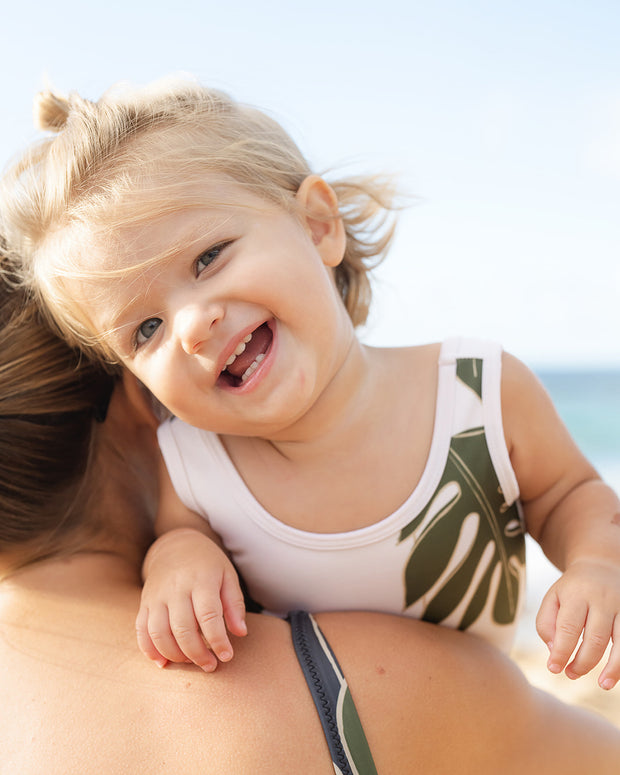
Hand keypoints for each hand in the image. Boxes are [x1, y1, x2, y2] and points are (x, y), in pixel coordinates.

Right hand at [136, 528, 246, 671]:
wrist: (175, 545)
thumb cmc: (207, 564)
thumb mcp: (227, 575)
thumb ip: (235, 604)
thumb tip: (240, 632)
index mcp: (201, 580)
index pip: (208, 615)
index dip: (218, 640)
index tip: (227, 656)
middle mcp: (176, 588)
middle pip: (183, 628)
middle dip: (197, 654)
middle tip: (211, 665)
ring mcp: (157, 596)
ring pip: (159, 633)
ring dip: (175, 655)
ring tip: (191, 662)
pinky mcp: (144, 603)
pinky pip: (141, 631)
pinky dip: (150, 651)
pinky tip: (163, 662)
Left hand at [536, 558, 619, 689]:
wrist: (599, 565)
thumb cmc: (571, 590)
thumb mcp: (553, 598)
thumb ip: (546, 623)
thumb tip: (554, 651)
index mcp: (576, 594)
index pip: (568, 628)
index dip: (561, 652)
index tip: (554, 669)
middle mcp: (601, 599)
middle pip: (595, 639)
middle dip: (583, 663)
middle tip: (571, 674)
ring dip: (613, 668)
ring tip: (602, 685)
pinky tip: (617, 674)